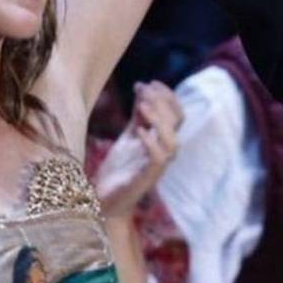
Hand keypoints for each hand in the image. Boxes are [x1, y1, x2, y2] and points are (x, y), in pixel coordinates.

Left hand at [96, 81, 182, 216]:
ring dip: (158, 119)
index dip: (167, 96)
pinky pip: (159, 159)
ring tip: (140, 105)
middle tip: (143, 90)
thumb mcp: (129, 135)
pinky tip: (138, 130)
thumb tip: (142, 86)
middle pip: (177, 122)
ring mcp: (157, 166)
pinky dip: (151, 142)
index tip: (149, 82)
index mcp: (162, 141)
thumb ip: (139, 115)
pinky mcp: (147, 179)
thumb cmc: (119, 169)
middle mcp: (164, 152)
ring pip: (172, 140)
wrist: (104, 200)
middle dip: (162, 102)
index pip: (177, 113)